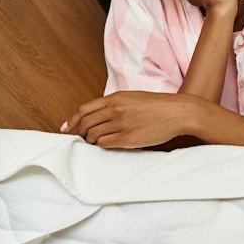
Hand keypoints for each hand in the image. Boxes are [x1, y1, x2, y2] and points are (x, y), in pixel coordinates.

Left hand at [61, 91, 202, 148]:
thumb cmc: (157, 106)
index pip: (84, 109)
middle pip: (86, 123)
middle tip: (84, 137)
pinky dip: (102, 145)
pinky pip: (105, 144)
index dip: (72, 120)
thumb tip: (97, 116)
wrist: (178, 112)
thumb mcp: (133, 98)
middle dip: (81, 132)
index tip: (65, 128)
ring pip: (94, 135)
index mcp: (115, 98)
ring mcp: (121, 124)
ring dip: (92, 140)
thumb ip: (115, 104)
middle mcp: (115, 110)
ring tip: (97, 142)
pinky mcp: (128, 139)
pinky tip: (108, 144)